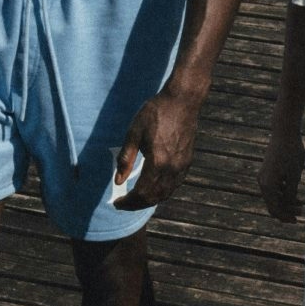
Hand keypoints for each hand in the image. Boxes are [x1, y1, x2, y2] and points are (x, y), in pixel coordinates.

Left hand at [113, 90, 200, 209]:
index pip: (141, 193)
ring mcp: (182, 166)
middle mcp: (172, 168)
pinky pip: (175, 185)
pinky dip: (162, 192)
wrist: (182, 101)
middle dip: (137, 204)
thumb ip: (125, 159)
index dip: (128, 202)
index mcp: (157, 162)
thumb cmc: (155, 113)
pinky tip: (153, 189)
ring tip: (136, 199)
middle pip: (154, 197)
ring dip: (150, 200)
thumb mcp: (134, 133)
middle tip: (123, 204)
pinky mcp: (187, 161)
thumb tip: (118, 181)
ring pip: (166, 193)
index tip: (117, 203)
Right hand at [258, 120, 304, 221]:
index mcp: (268, 185)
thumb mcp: (294, 176)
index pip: (275, 209)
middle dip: (286, 210)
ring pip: (274, 196)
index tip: (297, 220)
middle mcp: (262, 182)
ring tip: (301, 204)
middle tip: (301, 213)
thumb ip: (290, 193)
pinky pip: (274, 188)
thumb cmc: (291, 153)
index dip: (286, 216)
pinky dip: (283, 193)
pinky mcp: (268, 171)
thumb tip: (288, 207)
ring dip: (286, 202)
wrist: (284, 133)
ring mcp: (264, 176)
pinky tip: (295, 194)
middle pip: (272, 204)